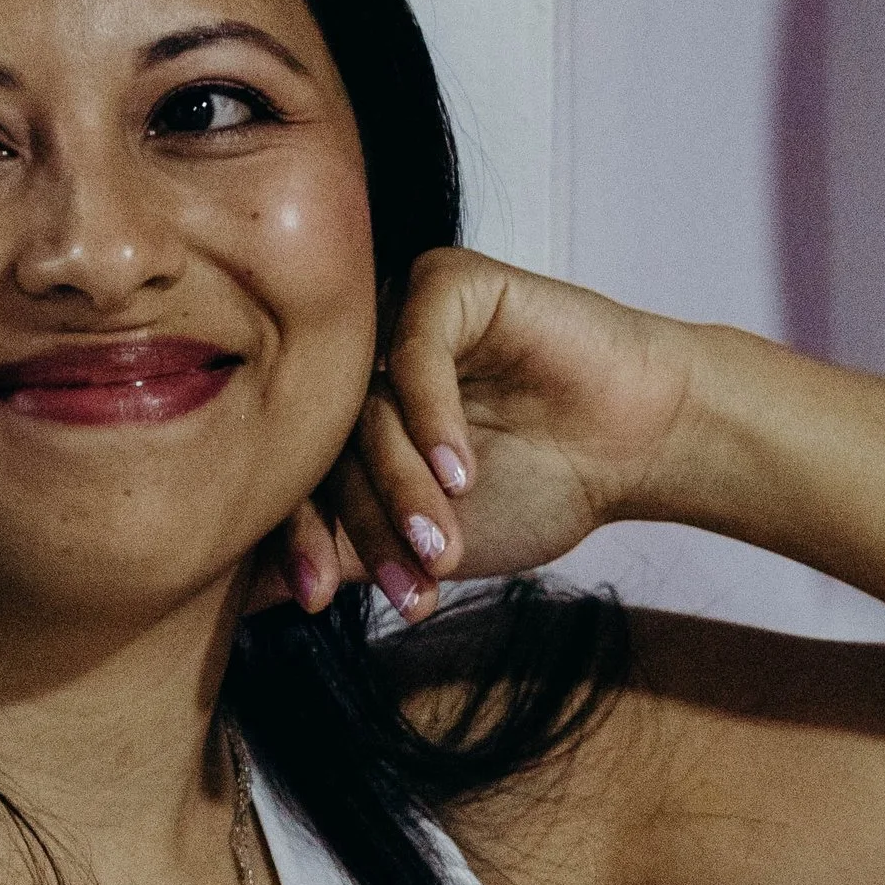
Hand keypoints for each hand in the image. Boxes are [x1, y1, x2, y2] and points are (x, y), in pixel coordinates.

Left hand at [256, 250, 696, 623]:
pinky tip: (464, 473)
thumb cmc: (541, 488)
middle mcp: (358, 362)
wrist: (635, 444)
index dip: (299, 541)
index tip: (319, 601)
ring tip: (445, 546)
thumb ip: (346, 555)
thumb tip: (249, 600)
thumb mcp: (425, 546)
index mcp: (341, 418)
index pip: (295, 475)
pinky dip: (434, 417)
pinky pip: (416, 347)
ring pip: (369, 406)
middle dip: (366, 525)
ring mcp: (396, 317)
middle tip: (406, 584)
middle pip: (326, 446)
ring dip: (406, 487)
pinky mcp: (449, 283)